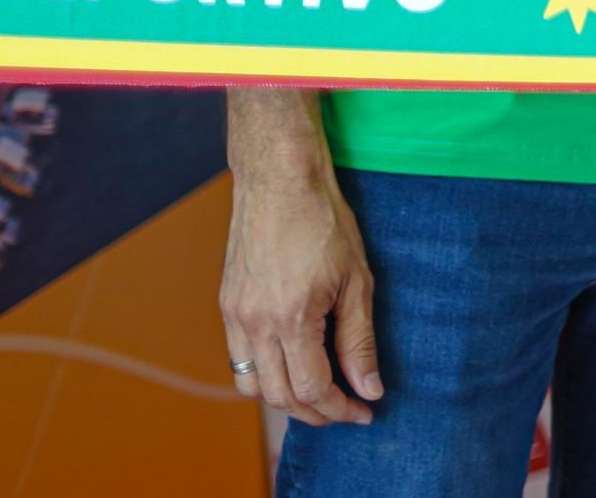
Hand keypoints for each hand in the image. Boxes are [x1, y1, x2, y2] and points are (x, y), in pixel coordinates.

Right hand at [219, 151, 379, 426]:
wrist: (279, 182)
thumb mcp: (357, 281)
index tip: (364, 411)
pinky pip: (239, 359)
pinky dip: (265, 375)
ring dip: (286, 399)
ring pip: (252, 385)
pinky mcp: (227, 306)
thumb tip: (369, 389)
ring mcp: (235, 316)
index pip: (312, 388)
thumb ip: (359, 340)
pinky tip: (293, 366)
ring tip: (320, 395)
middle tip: (347, 410)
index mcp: (290, 319)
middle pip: (280, 395)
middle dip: (316, 412)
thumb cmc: (324, 223)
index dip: (340, 409)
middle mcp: (254, 324)